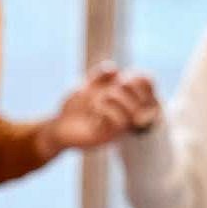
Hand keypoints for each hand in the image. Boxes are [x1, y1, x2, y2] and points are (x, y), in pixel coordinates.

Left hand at [37, 64, 160, 157]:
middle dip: (128, 88)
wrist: (58, 127)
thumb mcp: (86, 86)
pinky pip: (117, 124)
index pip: (148, 87)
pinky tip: (94, 113)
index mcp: (124, 97)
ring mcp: (118, 127)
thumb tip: (115, 70)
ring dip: (115, 99)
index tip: (125, 77)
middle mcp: (125, 112)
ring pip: (131, 113)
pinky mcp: (108, 137)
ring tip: (98, 101)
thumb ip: (99, 76)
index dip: (142, 79)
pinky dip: (105, 112)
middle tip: (110, 88)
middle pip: (144, 99)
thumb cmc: (75, 106)